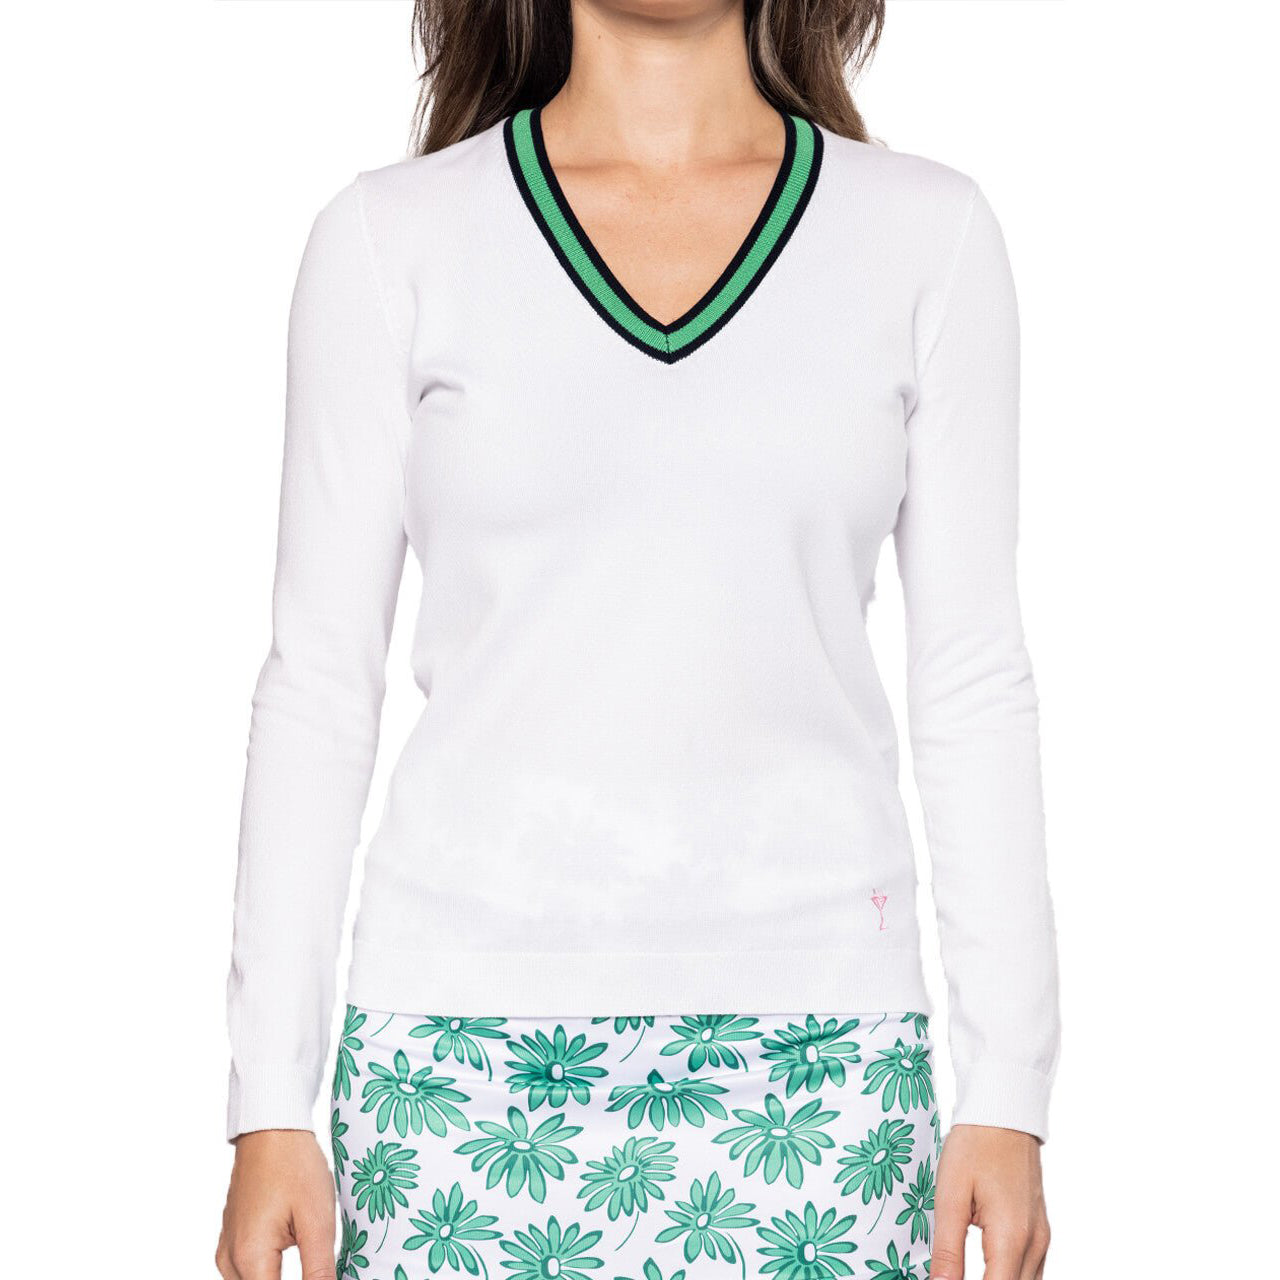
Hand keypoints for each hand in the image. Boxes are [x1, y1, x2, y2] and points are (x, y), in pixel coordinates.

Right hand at [217, 1129, 335, 1279]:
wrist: (271, 1127)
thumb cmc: (294, 1165)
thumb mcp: (318, 1219)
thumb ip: (319, 1270)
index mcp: (249, 1257)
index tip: (320, 1276)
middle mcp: (230, 1260)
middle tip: (317, 1266)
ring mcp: (227, 1250)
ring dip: (276, 1279)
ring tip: (308, 1259)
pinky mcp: (231, 1240)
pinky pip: (247, 1272)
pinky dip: (269, 1273)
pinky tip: (293, 1254)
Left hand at [930, 1123, 1049, 1279]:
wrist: (1004, 1111)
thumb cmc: (975, 1145)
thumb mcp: (950, 1194)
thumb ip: (947, 1248)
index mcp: (1012, 1236)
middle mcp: (1035, 1243)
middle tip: (952, 1274)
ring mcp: (1042, 1237)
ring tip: (965, 1271)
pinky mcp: (1040, 1230)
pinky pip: (1031, 1270)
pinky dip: (1010, 1276)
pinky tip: (987, 1271)